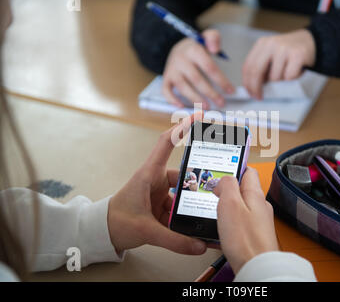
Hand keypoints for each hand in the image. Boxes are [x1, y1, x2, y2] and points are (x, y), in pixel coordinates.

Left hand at [107, 112, 206, 254]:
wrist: (102, 233)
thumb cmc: (115, 221)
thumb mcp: (145, 230)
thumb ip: (173, 239)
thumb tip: (199, 245)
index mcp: (149, 174)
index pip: (166, 144)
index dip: (182, 128)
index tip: (197, 116)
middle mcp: (156, 179)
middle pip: (183, 174)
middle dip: (198, 182)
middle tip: (215, 187)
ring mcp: (159, 192)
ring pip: (182, 194)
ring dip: (190, 205)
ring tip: (204, 215)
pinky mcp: (160, 204)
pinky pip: (178, 207)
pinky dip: (184, 216)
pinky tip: (193, 227)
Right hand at [162, 29, 234, 109]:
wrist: (177, 48)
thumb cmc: (196, 48)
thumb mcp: (205, 38)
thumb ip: (213, 38)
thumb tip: (215, 49)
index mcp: (193, 50)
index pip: (209, 67)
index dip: (221, 80)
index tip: (230, 91)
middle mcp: (180, 60)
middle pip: (197, 79)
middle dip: (210, 93)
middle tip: (221, 102)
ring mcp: (172, 70)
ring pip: (183, 87)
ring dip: (195, 99)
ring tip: (207, 107)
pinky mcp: (166, 78)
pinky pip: (166, 90)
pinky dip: (172, 100)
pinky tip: (182, 107)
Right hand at [213, 167, 278, 273]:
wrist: (256, 267)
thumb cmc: (245, 239)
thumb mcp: (230, 203)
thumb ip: (227, 185)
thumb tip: (224, 178)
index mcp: (255, 194)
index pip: (248, 171)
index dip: (234, 167)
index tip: (222, 168)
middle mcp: (259, 206)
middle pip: (242, 189)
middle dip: (227, 189)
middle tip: (212, 191)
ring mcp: (257, 221)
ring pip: (240, 207)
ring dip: (226, 207)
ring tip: (213, 211)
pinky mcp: (253, 235)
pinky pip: (239, 223)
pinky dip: (228, 223)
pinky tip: (219, 230)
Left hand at [242, 29, 315, 98]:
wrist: (311, 40)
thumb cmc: (289, 53)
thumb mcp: (271, 55)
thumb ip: (261, 67)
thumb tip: (252, 88)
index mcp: (262, 44)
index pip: (248, 66)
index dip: (247, 83)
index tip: (250, 93)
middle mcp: (271, 44)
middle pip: (256, 71)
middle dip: (256, 88)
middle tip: (259, 97)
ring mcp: (285, 49)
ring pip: (274, 78)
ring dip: (279, 83)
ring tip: (286, 76)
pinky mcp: (298, 55)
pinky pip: (289, 77)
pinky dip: (292, 79)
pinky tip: (296, 72)